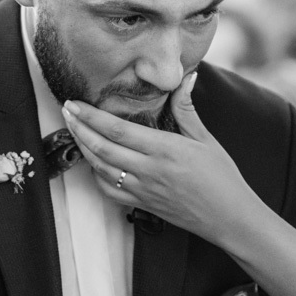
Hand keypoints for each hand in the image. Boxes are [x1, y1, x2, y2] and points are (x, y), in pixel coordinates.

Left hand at [61, 71, 259, 244]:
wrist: (230, 218)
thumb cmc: (222, 178)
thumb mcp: (206, 139)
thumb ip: (188, 109)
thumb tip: (187, 77)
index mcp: (165, 149)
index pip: (118, 129)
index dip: (91, 116)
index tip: (75, 102)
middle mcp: (150, 170)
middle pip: (102, 148)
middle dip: (79, 128)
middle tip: (66, 110)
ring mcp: (144, 190)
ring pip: (101, 170)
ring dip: (84, 149)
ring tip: (74, 131)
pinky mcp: (143, 205)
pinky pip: (110, 191)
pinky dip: (96, 176)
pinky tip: (95, 162)